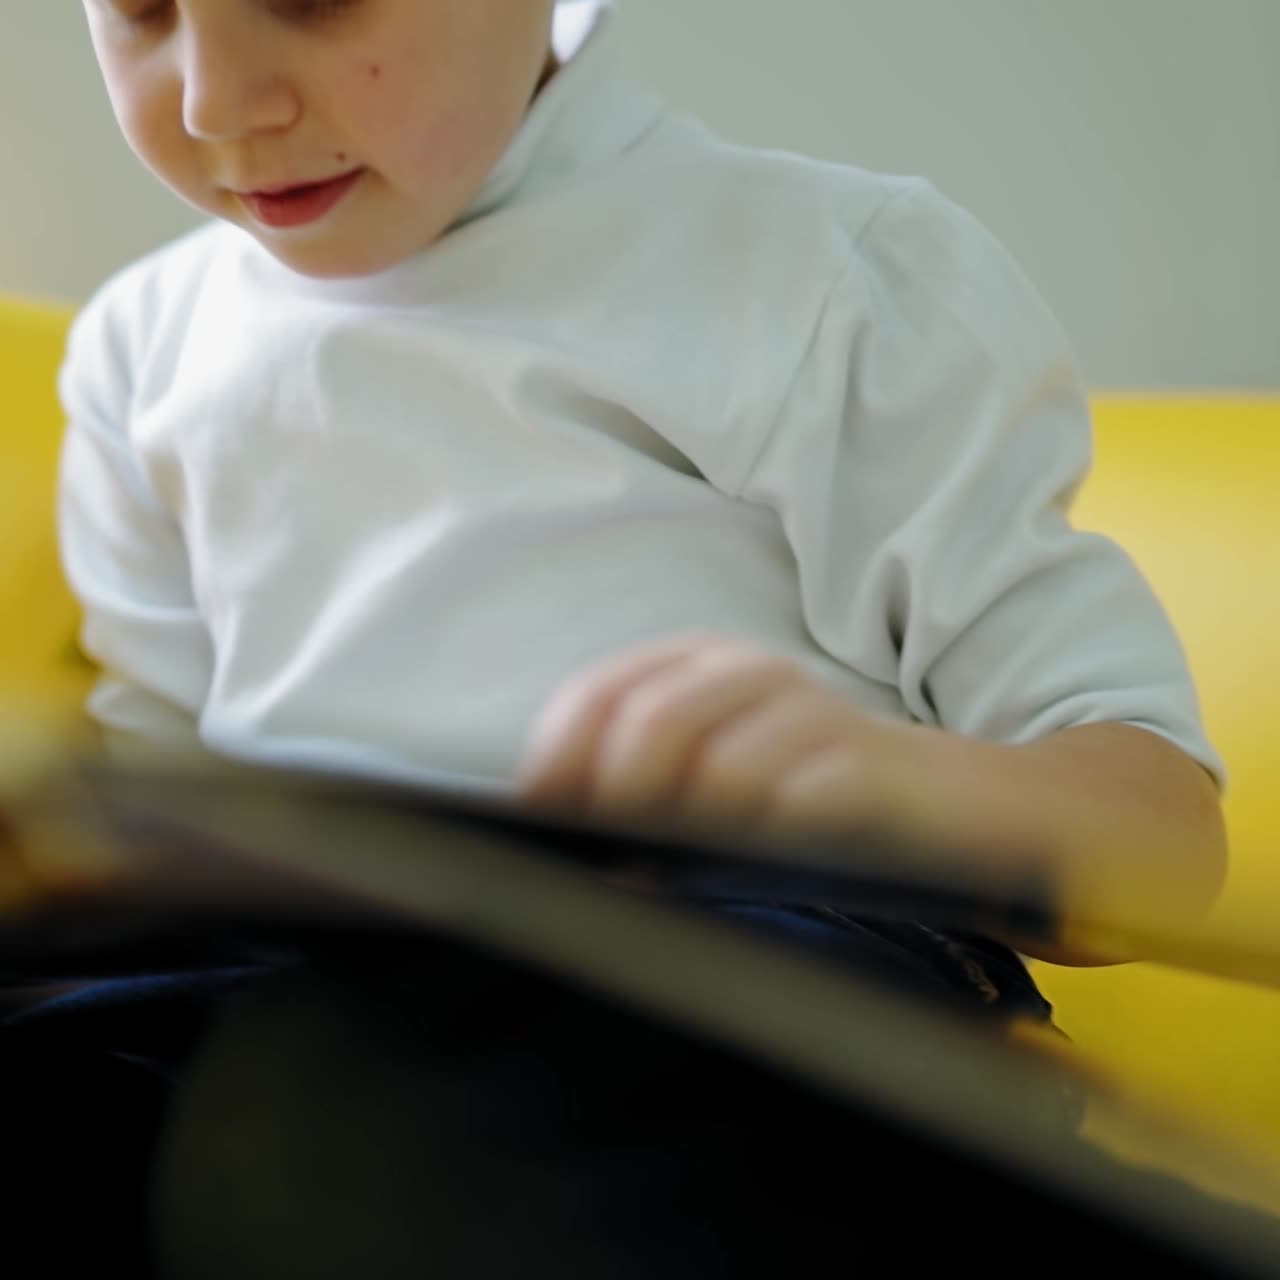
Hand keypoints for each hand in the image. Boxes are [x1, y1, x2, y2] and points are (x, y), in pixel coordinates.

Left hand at [517, 632, 958, 835]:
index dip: (559, 754)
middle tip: (619, 851)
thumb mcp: (707, 778)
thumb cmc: (798, 793)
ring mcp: (809, 710)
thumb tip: (555, 832)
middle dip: (621, 796)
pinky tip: (773, 847)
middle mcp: (747, 672)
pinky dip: (771, 833)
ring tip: (699, 857)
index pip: (599, 692)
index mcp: (693, 665)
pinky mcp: (863, 761)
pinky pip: (800, 798)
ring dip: (697, 824)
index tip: (542, 815)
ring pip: (721, 764)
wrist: (933, 800)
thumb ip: (636, 791)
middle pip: (652, 721)